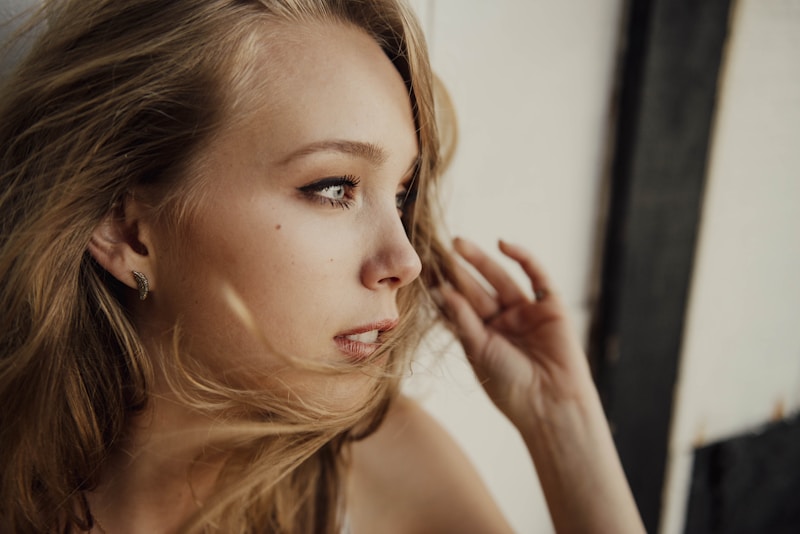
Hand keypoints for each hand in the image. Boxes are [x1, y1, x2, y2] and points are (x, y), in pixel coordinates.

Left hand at [438, 238, 593, 430]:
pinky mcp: (551, 305)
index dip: (444, 288)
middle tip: (439, 249)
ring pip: (501, 279)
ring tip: (459, 244)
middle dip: (459, 270)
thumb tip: (442, 290)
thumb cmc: (510, 384)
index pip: (460, 306)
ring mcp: (526, 312)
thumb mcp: (478, 349)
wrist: (549, 403)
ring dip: (481, 260)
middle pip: (477, 289)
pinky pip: (536, 276)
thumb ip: (462, 318)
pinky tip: (502, 244)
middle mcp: (503, 322)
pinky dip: (522, 258)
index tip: (424, 272)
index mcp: (482, 336)